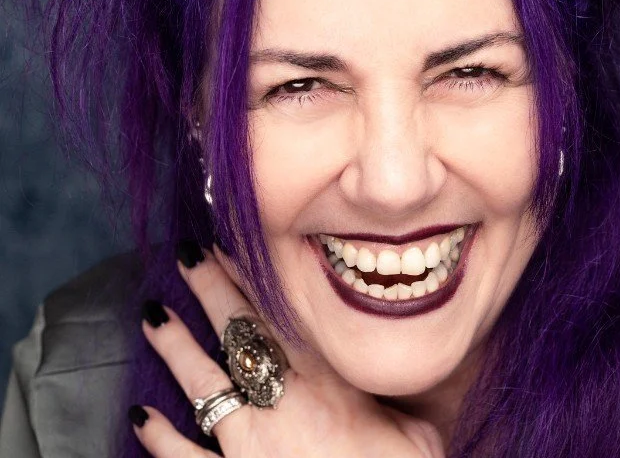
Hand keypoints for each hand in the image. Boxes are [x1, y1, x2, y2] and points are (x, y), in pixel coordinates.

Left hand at [132, 243, 444, 456]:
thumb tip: (399, 372)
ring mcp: (249, 441)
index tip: (233, 246)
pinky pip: (184, 457)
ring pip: (202, 380)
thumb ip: (398, 400)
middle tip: (187, 254)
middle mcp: (282, 400)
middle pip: (238, 331)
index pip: (281, 313)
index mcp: (327, 381)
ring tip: (153, 315)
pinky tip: (139, 417)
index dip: (253, 276)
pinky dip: (160, 438)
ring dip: (175, 346)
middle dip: (210, 288)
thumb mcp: (416, 434)